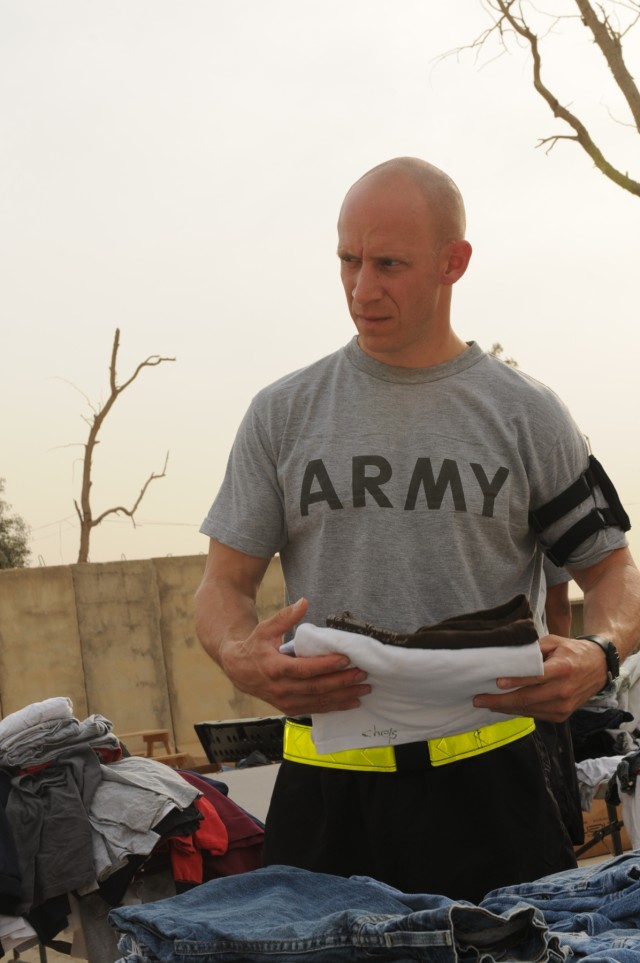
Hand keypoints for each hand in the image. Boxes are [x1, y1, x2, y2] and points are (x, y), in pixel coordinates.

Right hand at [218, 598, 370, 715]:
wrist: (238, 670)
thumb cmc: (254, 648)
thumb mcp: (265, 629)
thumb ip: (285, 617)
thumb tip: (303, 602)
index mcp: (275, 668)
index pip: (305, 669)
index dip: (326, 665)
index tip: (345, 659)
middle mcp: (281, 688)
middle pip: (316, 687)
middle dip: (342, 682)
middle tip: (362, 675)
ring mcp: (285, 701)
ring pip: (318, 701)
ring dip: (342, 697)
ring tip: (362, 690)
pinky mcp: (289, 708)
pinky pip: (315, 709)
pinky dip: (334, 707)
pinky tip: (349, 702)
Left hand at [472, 634, 608, 722]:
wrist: (599, 668)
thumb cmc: (572, 652)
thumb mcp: (554, 642)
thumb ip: (533, 648)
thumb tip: (509, 655)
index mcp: (562, 669)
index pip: (535, 677)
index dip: (515, 681)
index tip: (497, 683)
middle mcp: (563, 690)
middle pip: (526, 699)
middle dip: (499, 701)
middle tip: (479, 699)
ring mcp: (563, 706)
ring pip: (528, 710)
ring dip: (505, 708)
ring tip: (486, 703)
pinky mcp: (561, 715)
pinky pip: (534, 715)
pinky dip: (517, 711)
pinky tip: (503, 707)